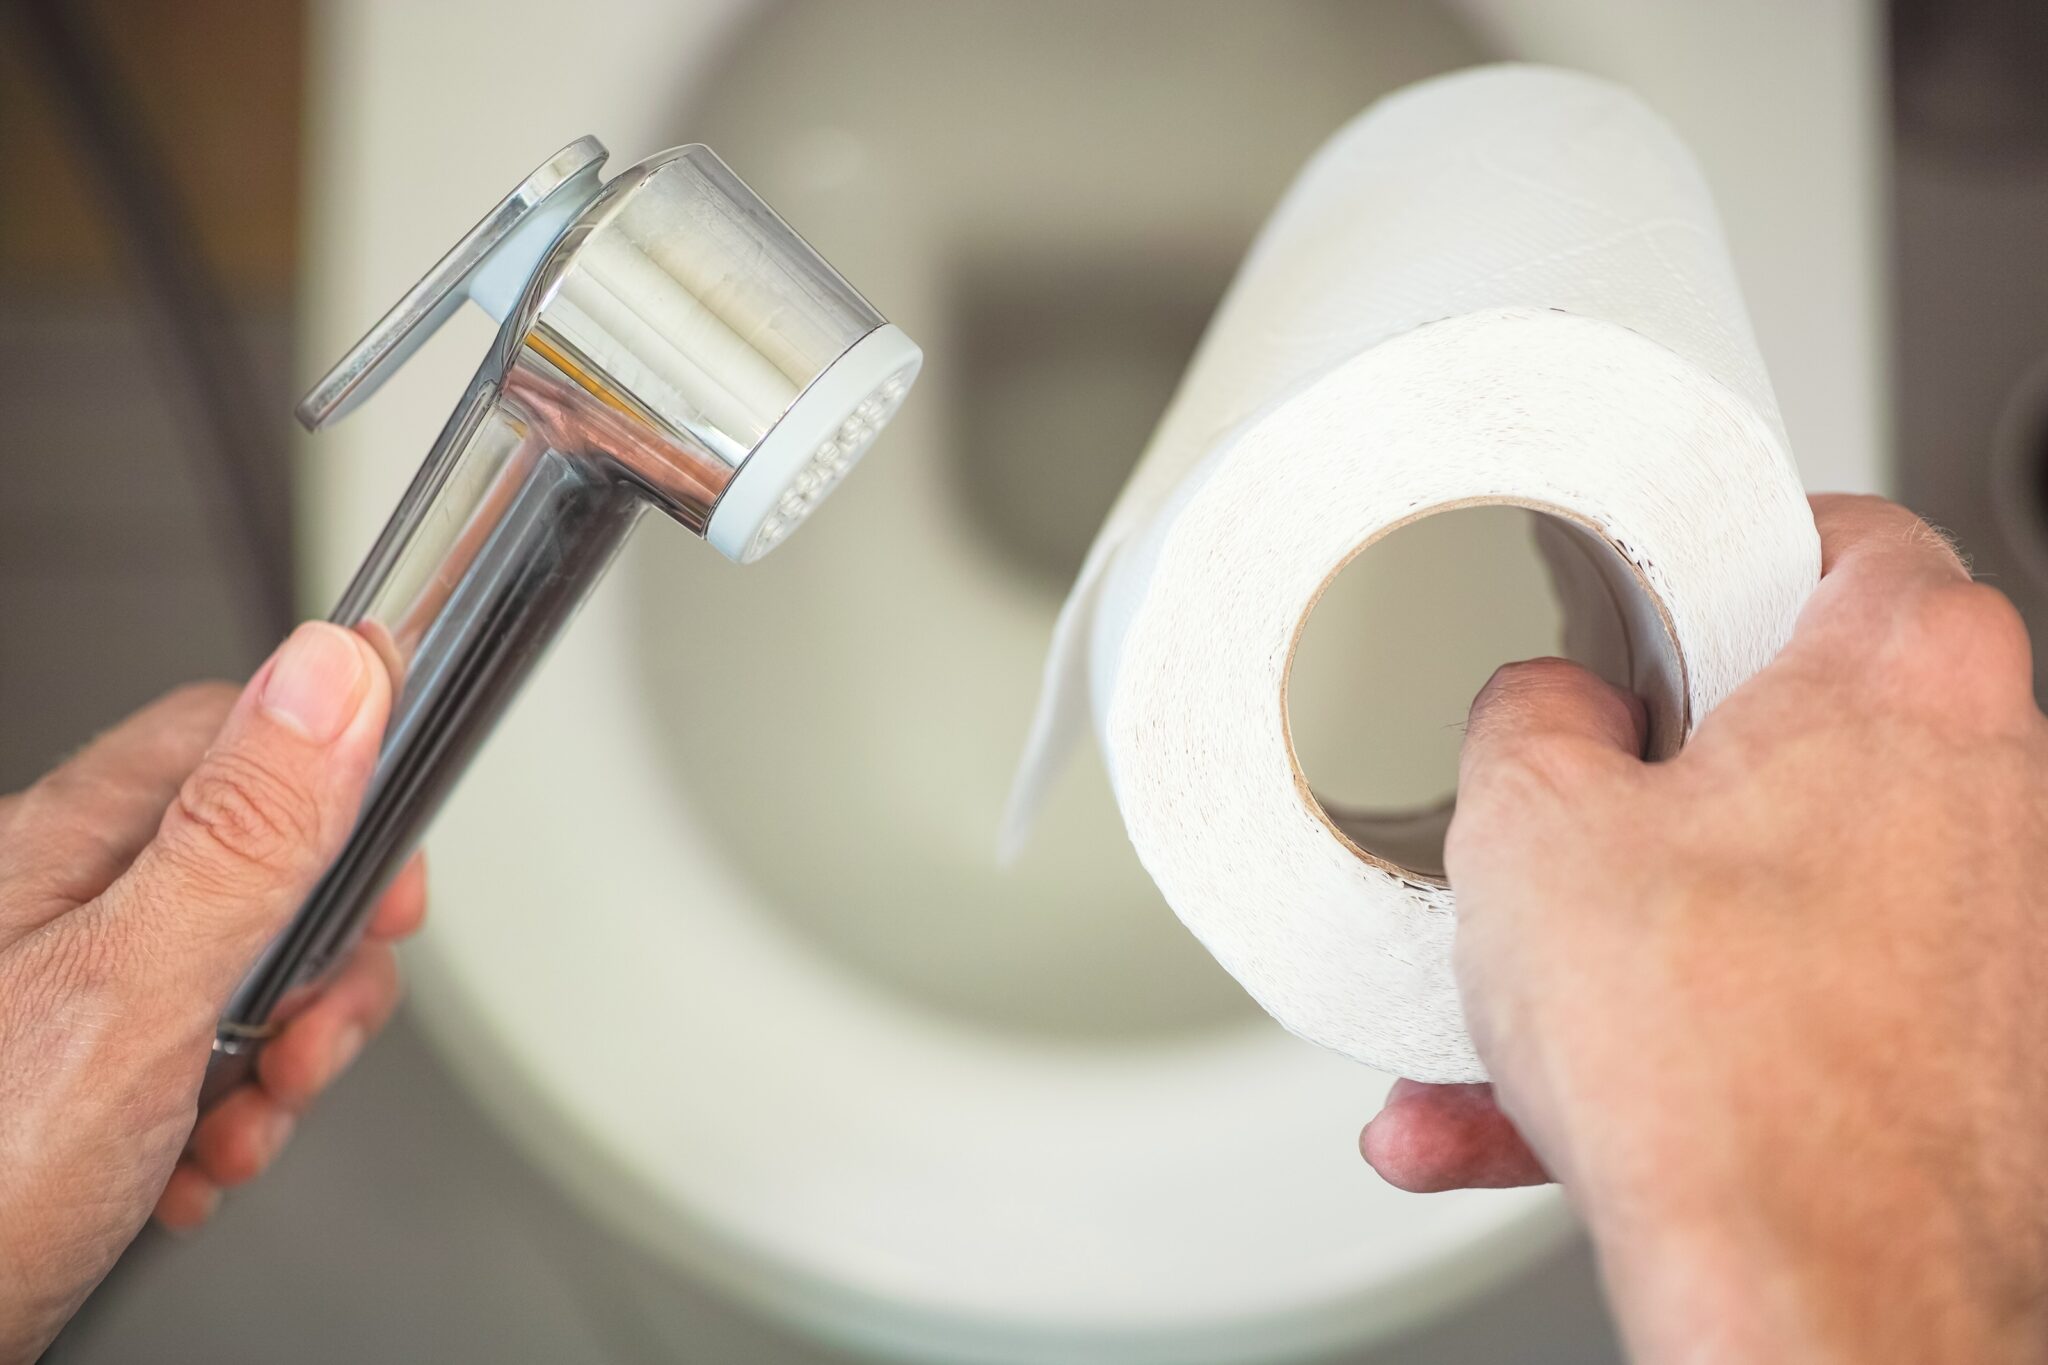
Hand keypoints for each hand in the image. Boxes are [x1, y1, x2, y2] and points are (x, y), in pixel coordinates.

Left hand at [0, 623, 418, 1361]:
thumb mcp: (134, 990)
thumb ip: (244, 833)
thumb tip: (330, 671)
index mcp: (64, 847)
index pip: (236, 734)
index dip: (340, 794)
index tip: (388, 886)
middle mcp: (56, 907)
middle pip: (257, 869)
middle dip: (319, 968)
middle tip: (305, 1037)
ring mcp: (60, 999)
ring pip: (234, 979)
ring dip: (275, 1063)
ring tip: (241, 1124)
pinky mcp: (65, 1085)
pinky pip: (188, 1065)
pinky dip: (219, 1120)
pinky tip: (190, 1166)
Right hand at [1361, 496, 2047, 1361]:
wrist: (1815, 1298)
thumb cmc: (1717, 1066)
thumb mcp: (1525, 822)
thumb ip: (1526, 712)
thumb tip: (1546, 712)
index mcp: (1912, 672)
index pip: (1834, 536)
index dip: (1715, 568)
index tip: (1645, 623)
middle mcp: (2002, 784)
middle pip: (1794, 736)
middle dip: (1646, 799)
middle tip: (1561, 838)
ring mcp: (2001, 926)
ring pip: (1775, 894)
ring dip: (1632, 952)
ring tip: (1510, 1030)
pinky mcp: (1982, 1046)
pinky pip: (1796, 1005)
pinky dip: (1683, 1043)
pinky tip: (1544, 1110)